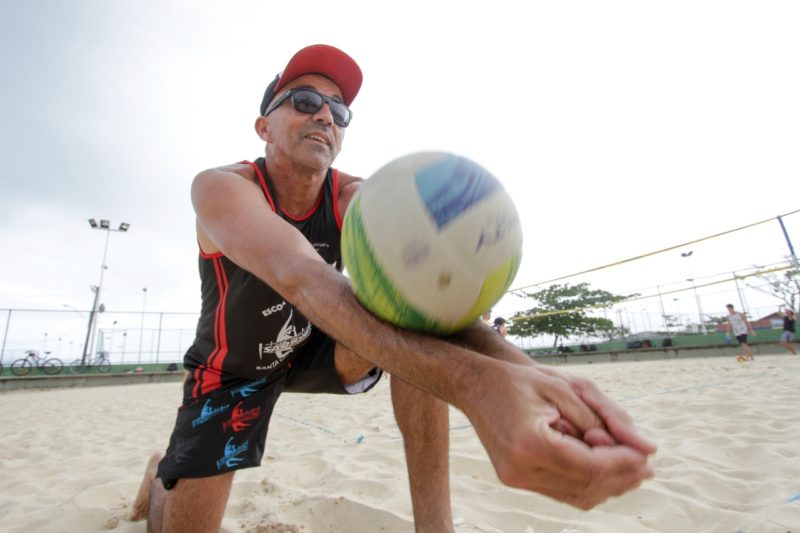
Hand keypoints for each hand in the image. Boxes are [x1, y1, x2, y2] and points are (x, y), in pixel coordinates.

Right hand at [463, 363, 655, 509]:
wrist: (474, 386)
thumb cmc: (518, 381)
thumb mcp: (565, 387)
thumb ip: (606, 417)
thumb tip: (647, 449)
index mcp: (530, 444)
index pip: (590, 466)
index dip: (623, 463)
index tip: (646, 453)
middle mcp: (521, 469)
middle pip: (586, 486)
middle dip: (621, 476)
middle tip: (647, 464)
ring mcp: (516, 479)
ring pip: (576, 495)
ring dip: (608, 484)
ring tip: (632, 468)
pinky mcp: (515, 480)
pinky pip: (561, 491)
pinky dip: (587, 483)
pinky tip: (604, 469)